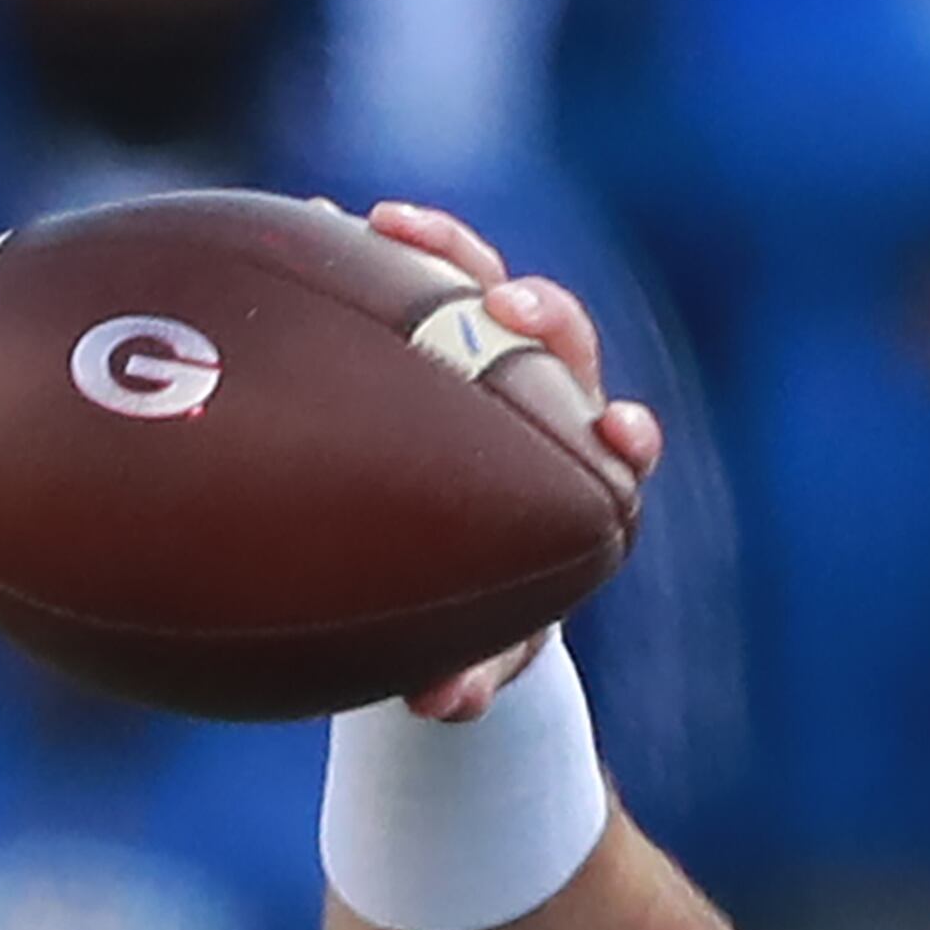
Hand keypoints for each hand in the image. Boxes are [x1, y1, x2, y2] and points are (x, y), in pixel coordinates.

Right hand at [364, 198, 664, 722]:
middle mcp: (544, 402)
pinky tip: (304, 224)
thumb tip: (439, 706)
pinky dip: (362, 253)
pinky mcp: (421, 329)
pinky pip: (396, 277)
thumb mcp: (480, 653)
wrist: (449, 571)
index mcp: (578, 476)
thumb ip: (468, 679)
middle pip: (561, 339)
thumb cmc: (482, 620)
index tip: (620, 430)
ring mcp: (484, 356)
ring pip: (476, 286)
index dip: (625, 429)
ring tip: (383, 224)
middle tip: (501, 305)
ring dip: (444, 252)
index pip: (620, 438)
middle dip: (538, 312)